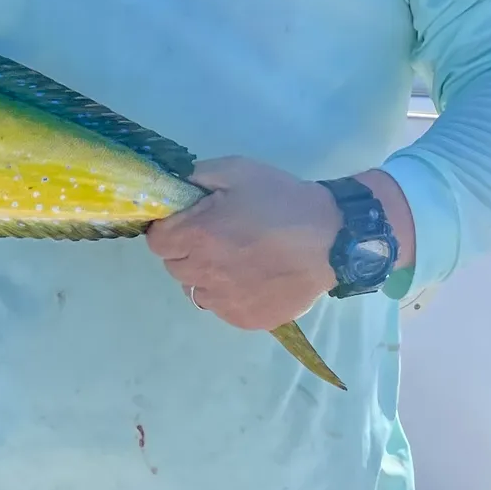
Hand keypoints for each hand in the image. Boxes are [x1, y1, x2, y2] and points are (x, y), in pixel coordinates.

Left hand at [146, 158, 410, 331]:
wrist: (332, 239)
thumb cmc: (283, 200)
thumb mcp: (238, 170)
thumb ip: (197, 177)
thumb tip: (175, 190)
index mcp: (198, 235)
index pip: (157, 242)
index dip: (171, 230)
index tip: (190, 223)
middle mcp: (205, 273)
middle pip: (175, 267)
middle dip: (188, 251)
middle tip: (218, 238)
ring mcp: (224, 301)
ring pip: (196, 291)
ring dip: (207, 276)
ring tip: (237, 260)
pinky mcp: (245, 319)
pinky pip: (222, 308)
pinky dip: (230, 295)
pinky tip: (253, 279)